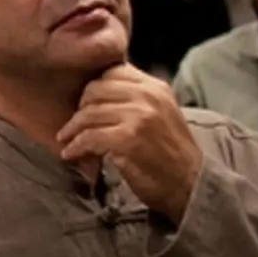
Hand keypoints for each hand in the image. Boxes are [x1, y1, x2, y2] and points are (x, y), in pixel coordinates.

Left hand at [56, 65, 202, 223]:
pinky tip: (71, 154)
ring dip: (72, 130)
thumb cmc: (170, 152)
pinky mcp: (128, 139)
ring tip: (66, 140)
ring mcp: (139, 117)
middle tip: (73, 124)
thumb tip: (98, 90)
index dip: (94, 87)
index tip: (84, 105)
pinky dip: (76, 146)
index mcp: (155, 87)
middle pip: (96, 89)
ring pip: (89, 113)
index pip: (113, 72)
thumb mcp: (161, 113)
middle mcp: (148, 96)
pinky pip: (90, 137)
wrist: (191, 184)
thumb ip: (137, 97)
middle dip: (80, 108)